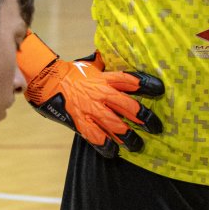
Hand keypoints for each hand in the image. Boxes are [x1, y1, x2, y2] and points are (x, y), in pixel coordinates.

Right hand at [18, 35, 163, 158]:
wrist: (48, 81)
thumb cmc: (71, 72)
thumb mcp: (91, 65)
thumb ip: (105, 65)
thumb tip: (112, 57)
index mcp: (106, 79)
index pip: (131, 81)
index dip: (147, 85)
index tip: (160, 90)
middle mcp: (102, 94)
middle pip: (129, 107)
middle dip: (145, 118)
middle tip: (156, 127)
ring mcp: (92, 109)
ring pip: (116, 126)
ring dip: (129, 137)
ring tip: (138, 145)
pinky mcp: (81, 121)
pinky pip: (97, 137)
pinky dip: (106, 146)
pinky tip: (113, 151)